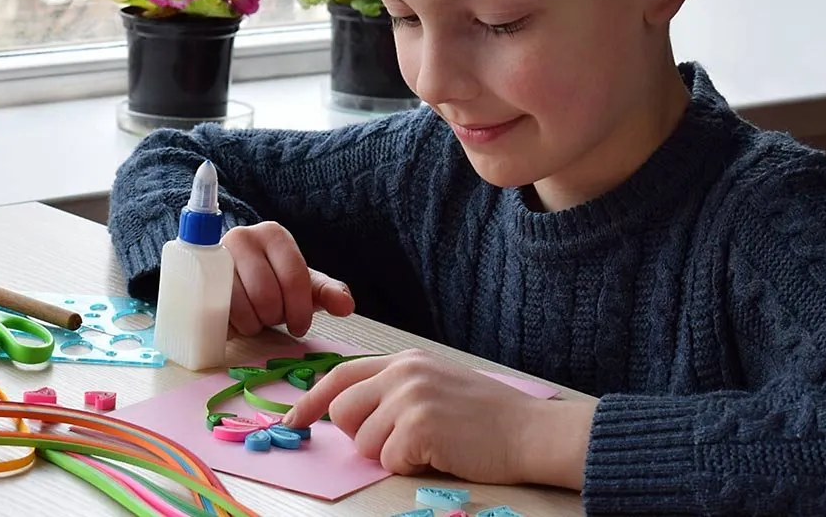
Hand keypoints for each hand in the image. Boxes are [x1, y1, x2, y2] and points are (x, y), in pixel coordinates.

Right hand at [223, 221, 354, 337]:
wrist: (236, 281)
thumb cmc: (275, 282)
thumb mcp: (306, 286)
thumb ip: (329, 293)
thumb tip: (345, 305)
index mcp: (273, 234)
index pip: (294, 276)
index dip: (300, 309)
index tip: (300, 326)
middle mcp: (242, 237)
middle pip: (266, 293)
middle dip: (275, 316)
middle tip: (274, 319)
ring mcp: (215, 257)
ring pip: (242, 305)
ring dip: (255, 323)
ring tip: (257, 319)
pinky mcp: (197, 280)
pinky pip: (220, 313)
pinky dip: (234, 325)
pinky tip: (239, 321)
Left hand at [282, 349, 594, 489]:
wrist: (530, 431)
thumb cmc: (487, 417)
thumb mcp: (435, 385)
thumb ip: (394, 391)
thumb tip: (349, 415)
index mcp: (405, 360)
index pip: (340, 374)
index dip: (311, 400)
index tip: (295, 421)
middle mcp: (403, 372)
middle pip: (342, 410)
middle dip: (358, 435)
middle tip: (396, 442)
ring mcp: (410, 397)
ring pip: (362, 442)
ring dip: (389, 454)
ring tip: (428, 446)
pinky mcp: (419, 426)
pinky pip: (388, 459)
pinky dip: (409, 466)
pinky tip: (438, 455)